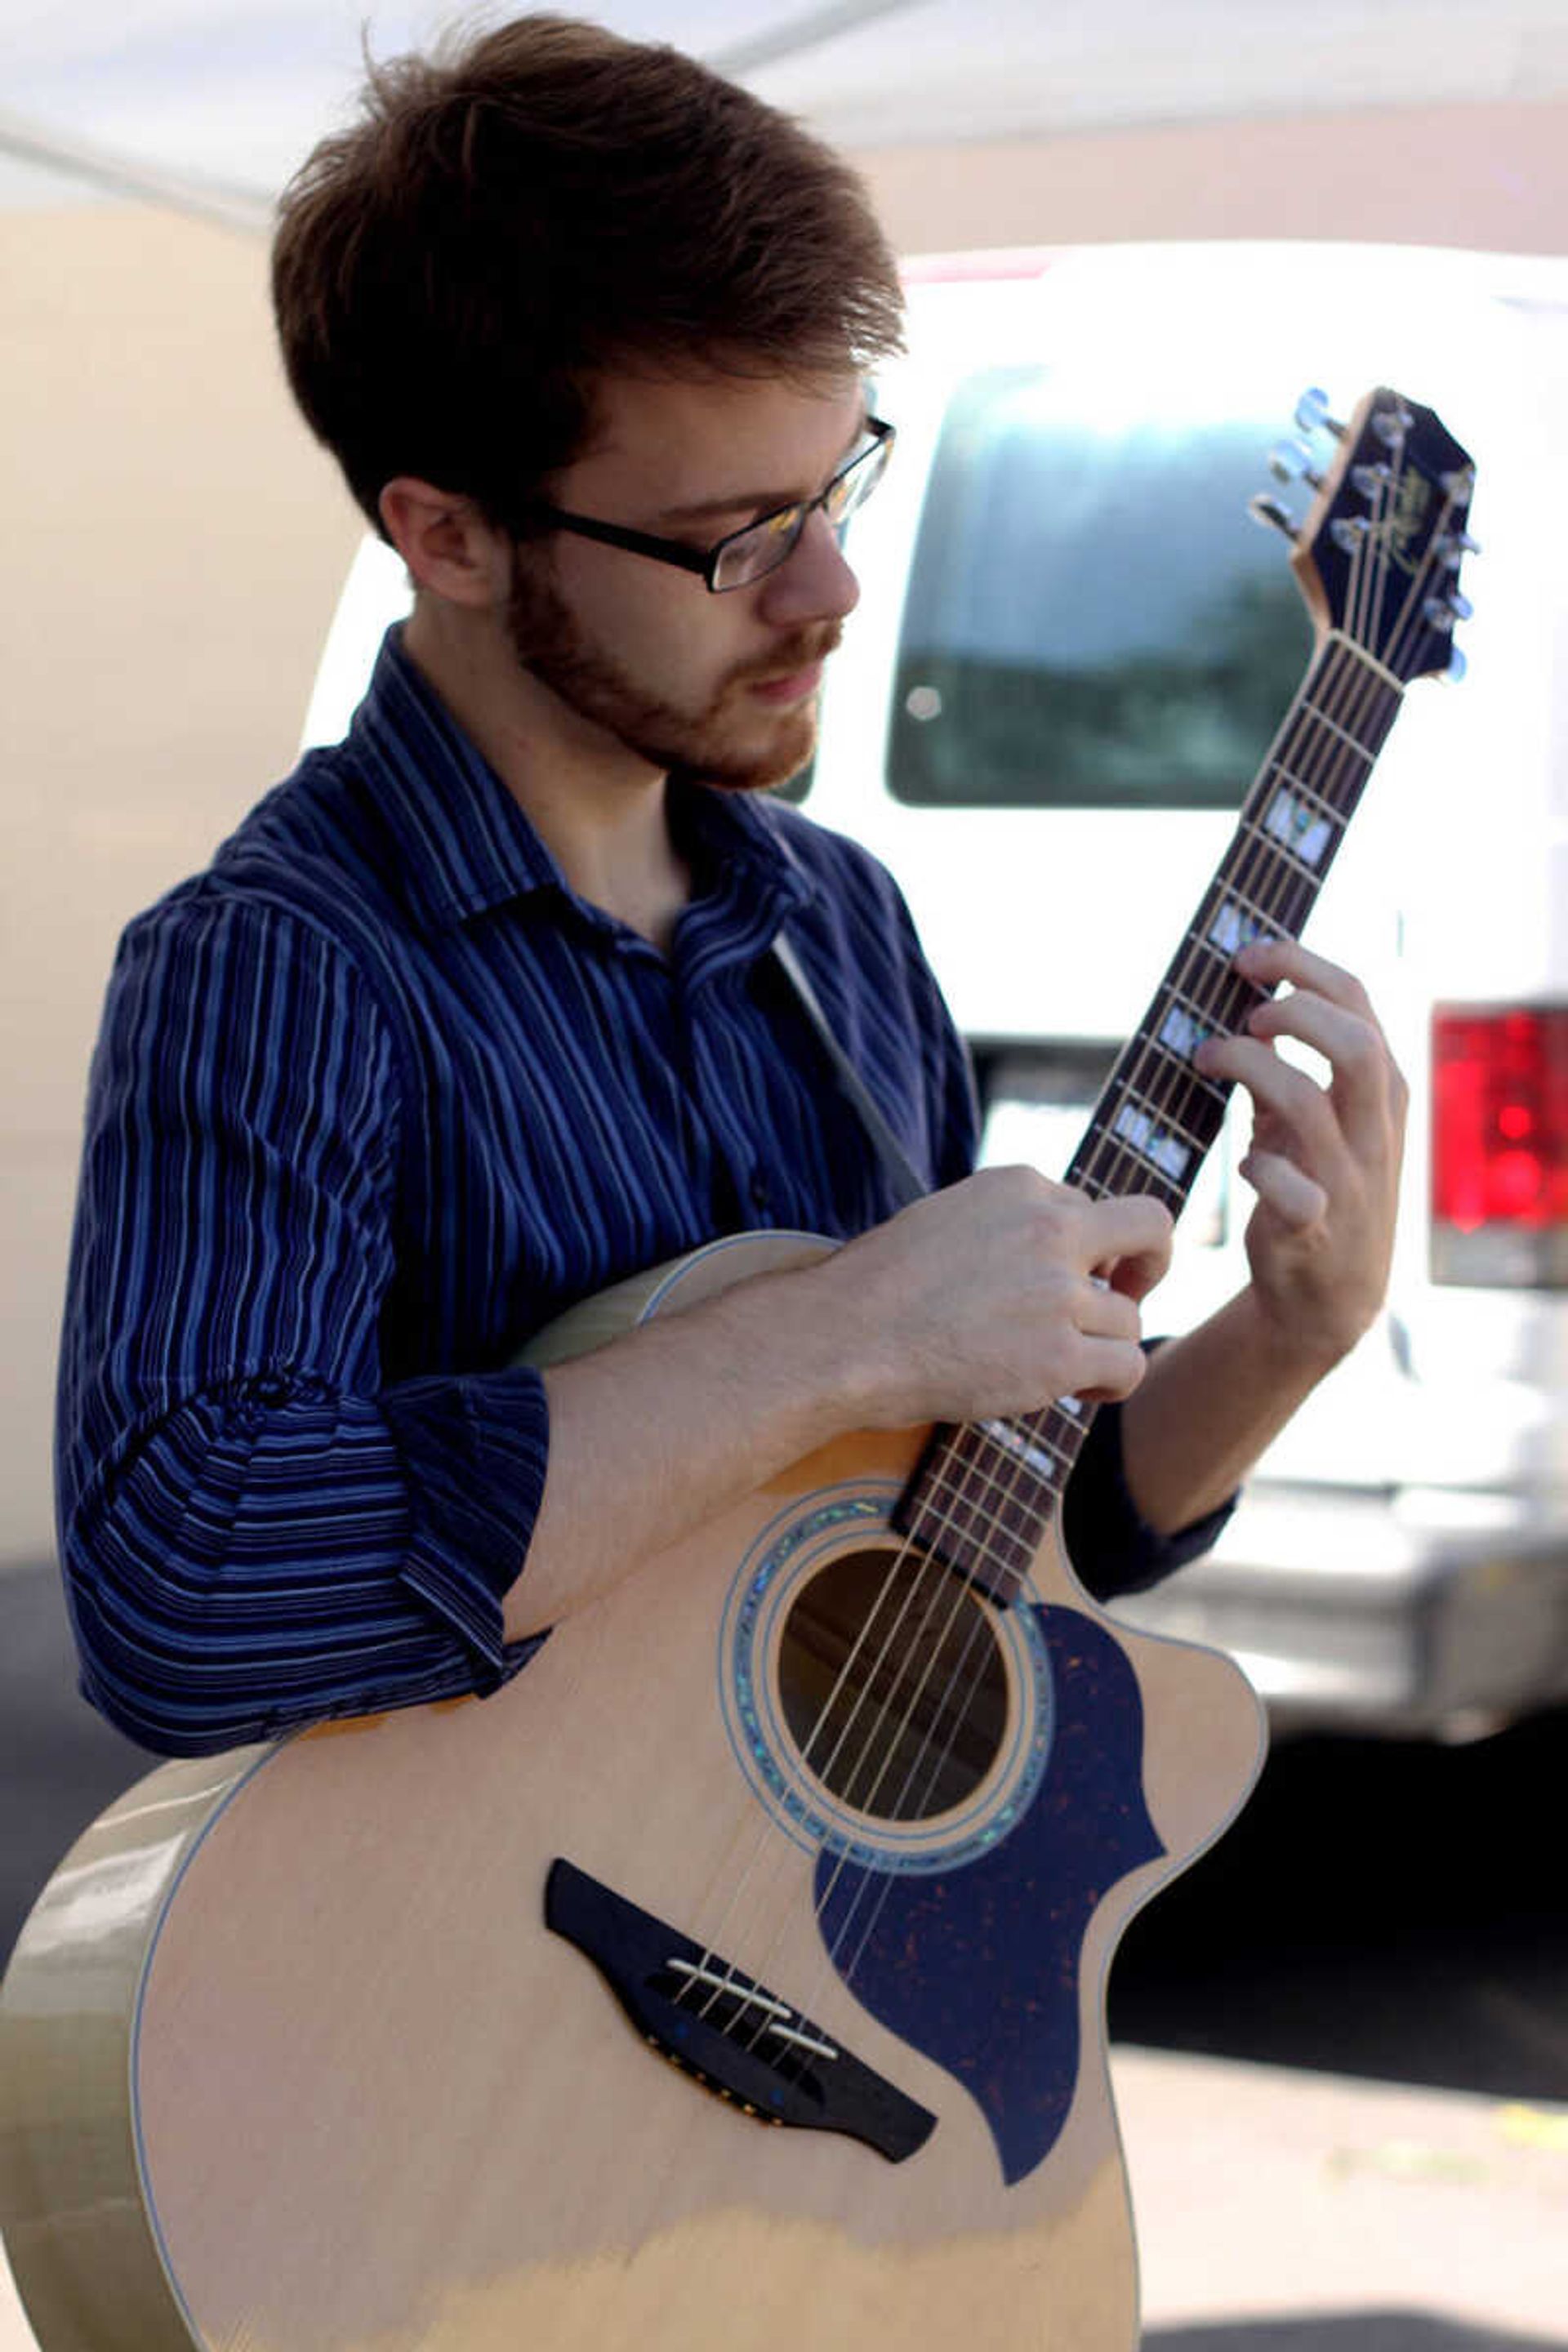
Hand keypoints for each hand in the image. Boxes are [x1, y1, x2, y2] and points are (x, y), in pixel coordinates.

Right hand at [815, 1163, 1174, 1427]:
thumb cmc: (875, 1292)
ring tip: (1064, 1366)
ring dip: (1103, 1344)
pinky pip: (1128, 1367)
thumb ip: (1003, 1228)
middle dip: (1152, 1261)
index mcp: (1018, 1185)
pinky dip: (1112, 1384)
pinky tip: (1083, 1391)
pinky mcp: (1060, 1356)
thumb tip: (1048, 1263)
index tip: (1071, 1274)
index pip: (1086, 1207)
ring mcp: (1059, 1293)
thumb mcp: (944, 1221)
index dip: (1084, 1245)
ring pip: (1130, 1318)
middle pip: (1148, 1227)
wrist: (843, 1340)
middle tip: (1129, 1293)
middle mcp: (1049, 1228)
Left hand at [1195, 939, 1406, 1369]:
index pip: (1357, 1000)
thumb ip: (1291, 1060)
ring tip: (1207, 1060)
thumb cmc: (1313, 1183)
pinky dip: (1257, 1167)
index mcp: (1382, 1087)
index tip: (1246, 955)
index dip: (1300, 964)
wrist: (1329, 1293)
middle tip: (1242, 1011)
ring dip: (1250, 1067)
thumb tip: (1249, 991)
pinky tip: (1244, 1163)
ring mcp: (1350, 1178)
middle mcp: (1375, 1127)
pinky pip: (1289, 1188)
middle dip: (1291, 1010)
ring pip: (1306, 1101)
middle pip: (1352, 1041)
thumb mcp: (1314, 1116)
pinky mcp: (1315, 1226)